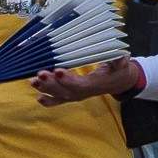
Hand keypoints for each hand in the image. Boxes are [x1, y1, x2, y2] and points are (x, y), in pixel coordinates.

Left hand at [24, 56, 143, 107]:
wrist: (119, 81)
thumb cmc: (119, 70)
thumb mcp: (123, 64)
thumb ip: (120, 61)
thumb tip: (120, 57)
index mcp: (95, 85)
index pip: (80, 85)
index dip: (69, 80)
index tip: (58, 71)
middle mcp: (84, 93)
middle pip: (65, 91)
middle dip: (51, 84)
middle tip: (40, 74)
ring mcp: (77, 95)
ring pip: (59, 95)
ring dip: (45, 89)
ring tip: (33, 81)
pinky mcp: (73, 95)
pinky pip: (59, 100)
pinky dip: (48, 100)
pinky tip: (38, 96)